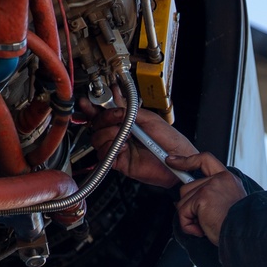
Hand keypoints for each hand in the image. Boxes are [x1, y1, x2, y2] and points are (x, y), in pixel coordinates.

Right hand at [82, 100, 198, 188]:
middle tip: (115, 118)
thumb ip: (131, 112)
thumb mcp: (150, 119)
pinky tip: (122, 146)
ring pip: (97, 140)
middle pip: (96, 126)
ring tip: (124, 134)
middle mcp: (119, 134)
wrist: (178, 160)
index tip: (87, 103)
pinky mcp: (120, 163)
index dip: (93, 108)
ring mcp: (119, 148)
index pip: (103, 114)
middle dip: (102, 119)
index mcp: (125, 122)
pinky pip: (105, 156)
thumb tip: (116, 106)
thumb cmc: (170, 140)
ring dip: (108, 134)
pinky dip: (110, 148)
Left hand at [173, 152, 246, 243]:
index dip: (187, 160)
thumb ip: (211, 196)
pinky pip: (183, 212)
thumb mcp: (227, 205)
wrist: (246, 234)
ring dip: (190, 218)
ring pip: (183, 200)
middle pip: (188, 187)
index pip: (205, 160)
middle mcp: (220, 179)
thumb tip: (186, 200)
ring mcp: (211, 187)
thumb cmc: (239, 227)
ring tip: (207, 225)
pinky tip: (202, 230)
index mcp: (228, 180)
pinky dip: (188, 226)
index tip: (172, 160)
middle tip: (203, 219)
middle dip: (189, 206)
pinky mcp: (202, 197)